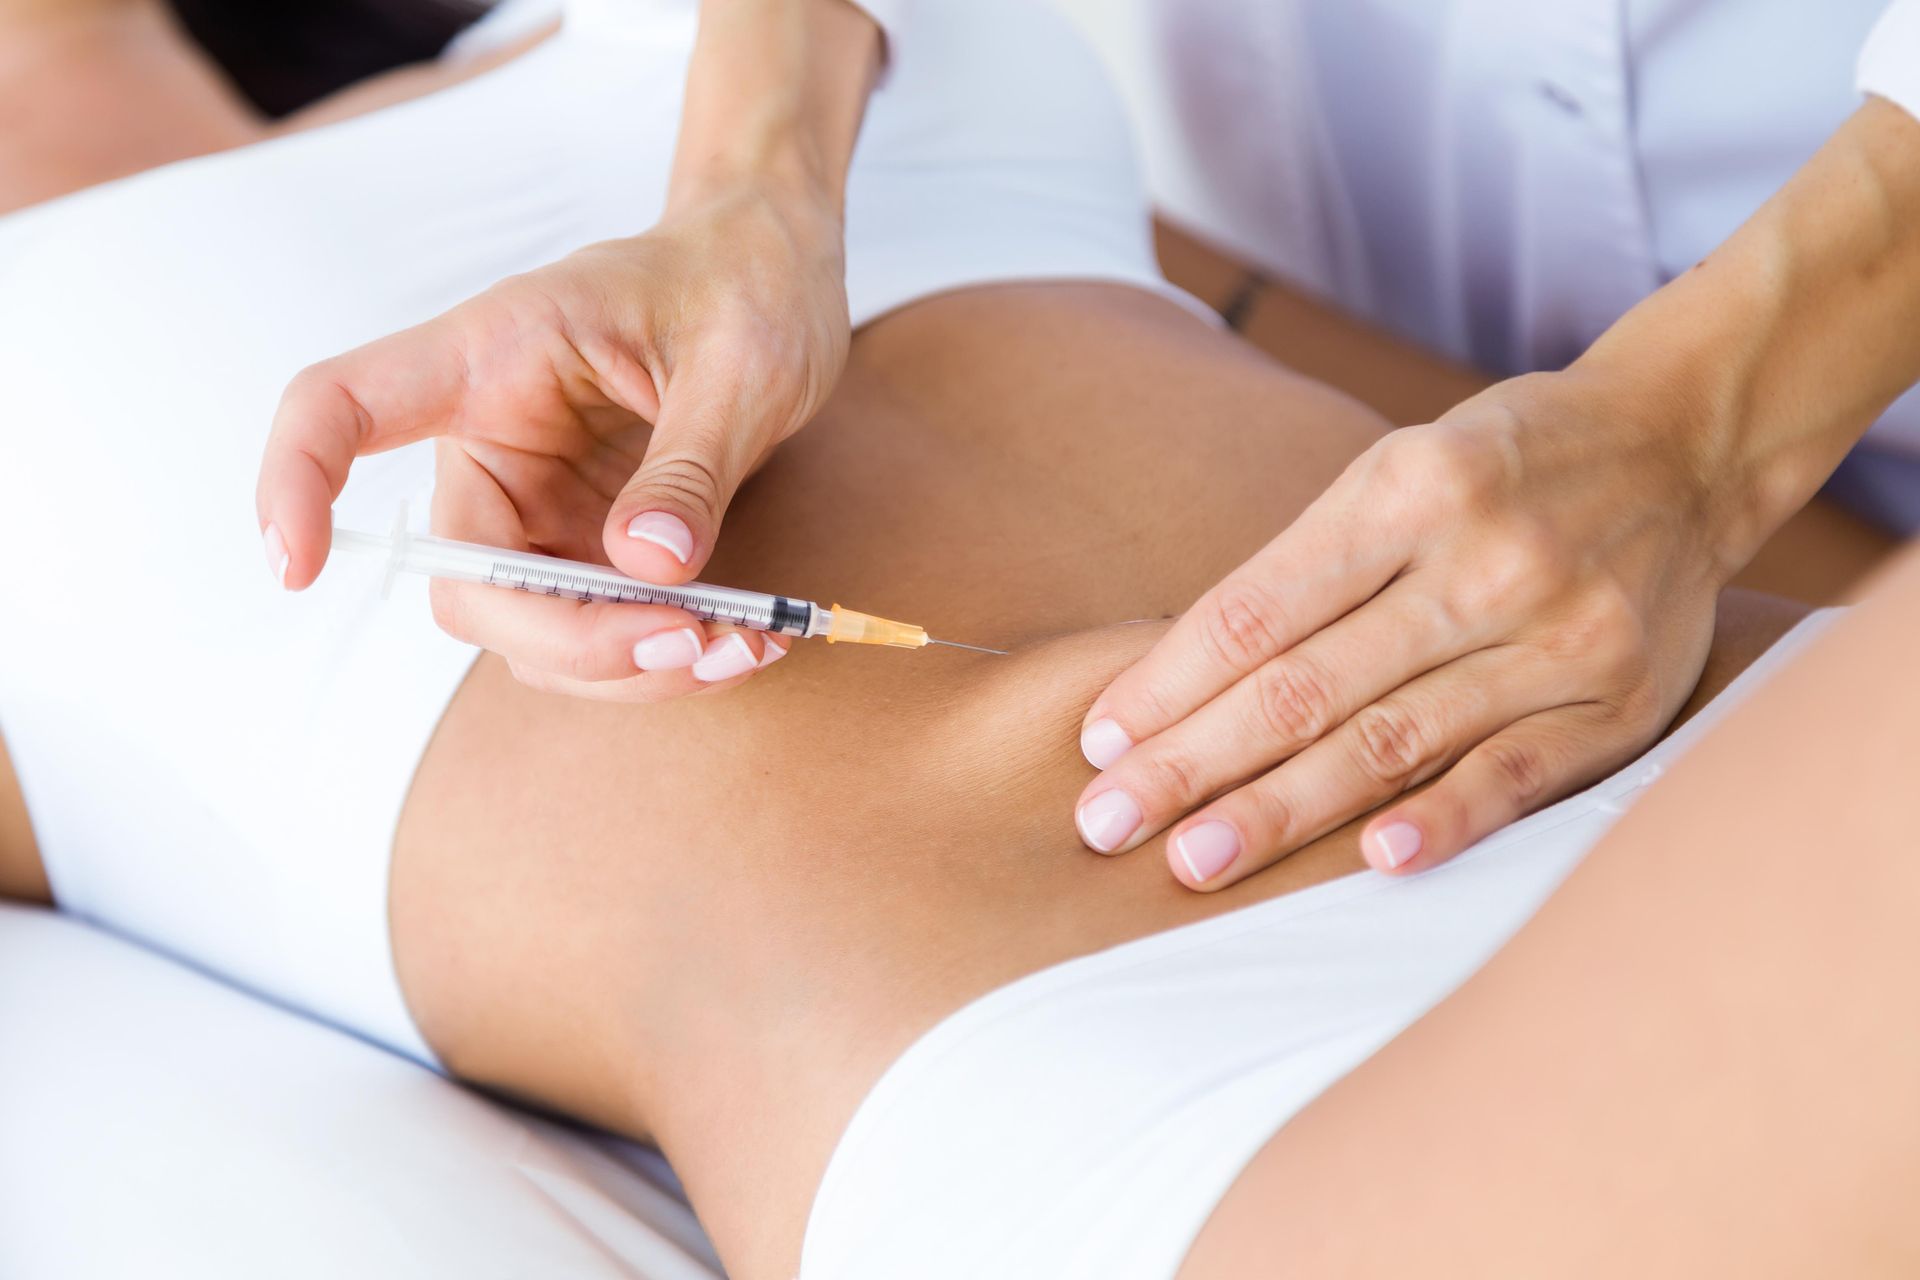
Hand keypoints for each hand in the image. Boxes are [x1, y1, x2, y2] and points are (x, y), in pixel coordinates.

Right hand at [255, 180, 850, 698]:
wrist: (776, 274)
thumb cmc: (741, 282)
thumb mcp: (737, 360)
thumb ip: (690, 465)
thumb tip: (649, 567)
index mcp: (492, 356)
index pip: (340, 406)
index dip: (296, 482)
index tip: (297, 568)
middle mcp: (495, 445)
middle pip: (467, 582)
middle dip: (571, 637)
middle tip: (693, 638)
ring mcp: (539, 510)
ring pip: (536, 635)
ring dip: (634, 666)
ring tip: (750, 645)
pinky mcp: (590, 552)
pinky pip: (601, 635)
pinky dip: (668, 656)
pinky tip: (748, 644)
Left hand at [1073, 367, 1732, 886]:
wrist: (1680, 446)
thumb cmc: (1501, 466)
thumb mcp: (1398, 468)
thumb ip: (1307, 566)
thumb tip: (1178, 684)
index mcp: (1407, 487)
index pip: (1259, 608)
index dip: (1170, 681)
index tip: (1099, 741)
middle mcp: (1482, 560)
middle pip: (1307, 684)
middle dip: (1194, 762)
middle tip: (1107, 823)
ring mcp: (1558, 634)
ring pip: (1393, 740)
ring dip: (1282, 810)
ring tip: (1195, 860)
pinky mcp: (1618, 702)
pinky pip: (1517, 773)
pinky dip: (1445, 820)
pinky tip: (1374, 862)